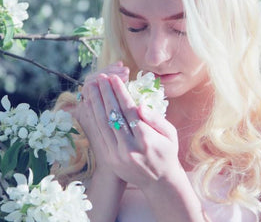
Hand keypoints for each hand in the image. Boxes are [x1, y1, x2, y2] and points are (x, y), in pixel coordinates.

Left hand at [76, 65, 181, 189]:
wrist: (159, 182)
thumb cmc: (167, 152)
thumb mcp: (170, 134)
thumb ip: (156, 119)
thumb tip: (140, 105)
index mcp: (146, 140)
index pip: (129, 111)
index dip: (120, 93)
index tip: (114, 78)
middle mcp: (129, 148)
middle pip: (113, 115)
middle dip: (105, 94)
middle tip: (101, 77)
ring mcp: (116, 155)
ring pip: (102, 124)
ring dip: (95, 103)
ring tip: (92, 86)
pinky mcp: (108, 159)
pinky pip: (98, 134)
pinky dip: (93, 117)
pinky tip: (90, 104)